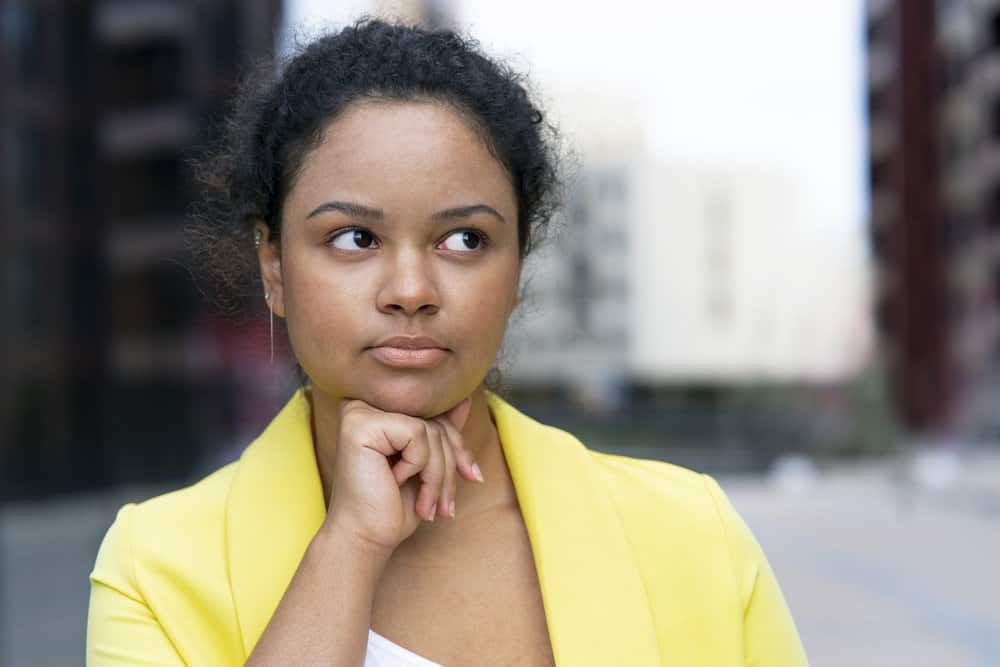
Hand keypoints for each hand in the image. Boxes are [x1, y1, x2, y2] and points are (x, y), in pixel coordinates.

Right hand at [324, 396, 480, 553]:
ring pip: (430, 430)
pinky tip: (396, 483)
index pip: (434, 415)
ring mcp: (360, 412)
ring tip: (425, 505)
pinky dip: (418, 466)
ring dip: (437, 475)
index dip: (457, 447)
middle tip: (446, 506)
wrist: (364, 539)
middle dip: (451, 465)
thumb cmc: (391, 507)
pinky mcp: (360, 424)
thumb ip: (440, 431)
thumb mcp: (426, 466)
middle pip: (435, 422)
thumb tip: (464, 400)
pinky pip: (416, 434)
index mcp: (377, 412)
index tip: (472, 477)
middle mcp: (365, 406)